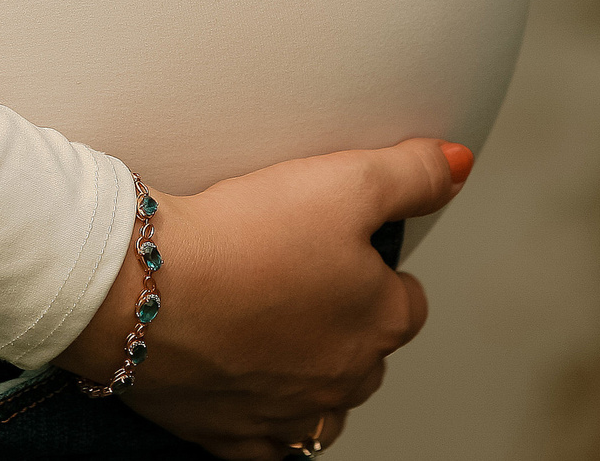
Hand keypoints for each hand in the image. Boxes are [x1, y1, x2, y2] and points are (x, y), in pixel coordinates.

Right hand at [53, 138, 473, 458]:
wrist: (141, 289)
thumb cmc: (241, 238)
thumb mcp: (345, 179)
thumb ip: (413, 173)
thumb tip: (458, 166)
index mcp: (382, 322)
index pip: (406, 296)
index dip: (372, 262)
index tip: (336, 241)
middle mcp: (345, 381)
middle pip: (364, 350)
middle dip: (341, 318)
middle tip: (292, 270)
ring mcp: (290, 416)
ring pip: (320, 397)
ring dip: (306, 367)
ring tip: (266, 320)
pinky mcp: (233, 437)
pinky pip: (264, 434)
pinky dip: (258, 408)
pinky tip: (237, 370)